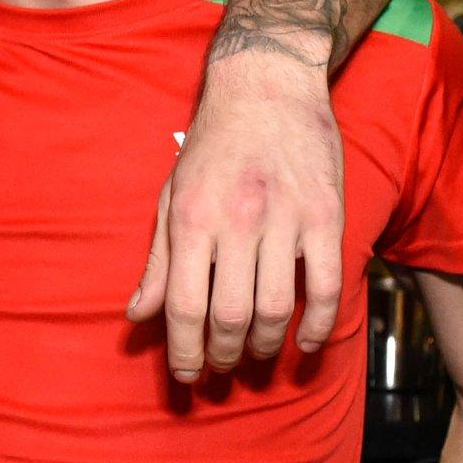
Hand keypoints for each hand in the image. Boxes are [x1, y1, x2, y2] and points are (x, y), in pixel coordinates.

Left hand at [127, 50, 345, 377]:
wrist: (266, 86)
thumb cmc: (212, 146)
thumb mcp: (171, 196)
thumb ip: (158, 261)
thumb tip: (136, 316)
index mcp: (191, 219)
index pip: (183, 306)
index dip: (183, 352)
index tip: (185, 377)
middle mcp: (236, 221)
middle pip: (229, 316)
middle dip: (223, 355)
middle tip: (221, 368)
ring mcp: (285, 219)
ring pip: (276, 309)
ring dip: (266, 346)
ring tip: (256, 356)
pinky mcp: (325, 216)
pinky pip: (325, 286)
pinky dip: (318, 325)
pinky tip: (305, 343)